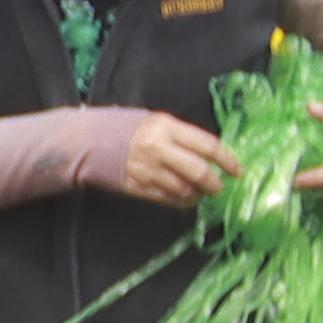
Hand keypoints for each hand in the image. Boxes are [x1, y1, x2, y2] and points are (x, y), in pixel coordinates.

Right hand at [76, 107, 239, 204]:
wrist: (85, 141)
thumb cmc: (122, 127)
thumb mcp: (153, 121)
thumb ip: (179, 136)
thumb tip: (207, 153)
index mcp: (166, 127)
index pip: (207, 145)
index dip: (227, 160)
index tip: (238, 170)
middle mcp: (159, 149)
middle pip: (199, 171)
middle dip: (214, 183)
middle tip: (219, 187)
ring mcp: (148, 170)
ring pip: (185, 189)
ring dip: (197, 195)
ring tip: (200, 193)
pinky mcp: (138, 187)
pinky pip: (168, 199)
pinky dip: (181, 201)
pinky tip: (184, 198)